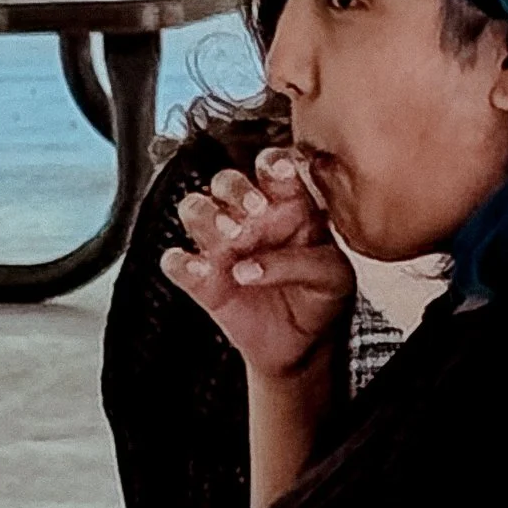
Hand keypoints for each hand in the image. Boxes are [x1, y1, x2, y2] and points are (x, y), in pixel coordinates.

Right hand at [160, 150, 352, 380]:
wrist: (304, 344)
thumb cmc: (321, 298)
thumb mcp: (332, 276)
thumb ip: (303, 261)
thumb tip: (253, 266)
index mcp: (288, 204)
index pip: (273, 168)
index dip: (272, 164)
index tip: (279, 173)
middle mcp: (250, 218)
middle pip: (227, 181)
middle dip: (236, 190)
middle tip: (254, 210)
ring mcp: (222, 246)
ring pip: (194, 209)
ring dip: (207, 217)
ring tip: (230, 238)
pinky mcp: (201, 279)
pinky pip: (175, 262)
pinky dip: (182, 262)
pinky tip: (202, 270)